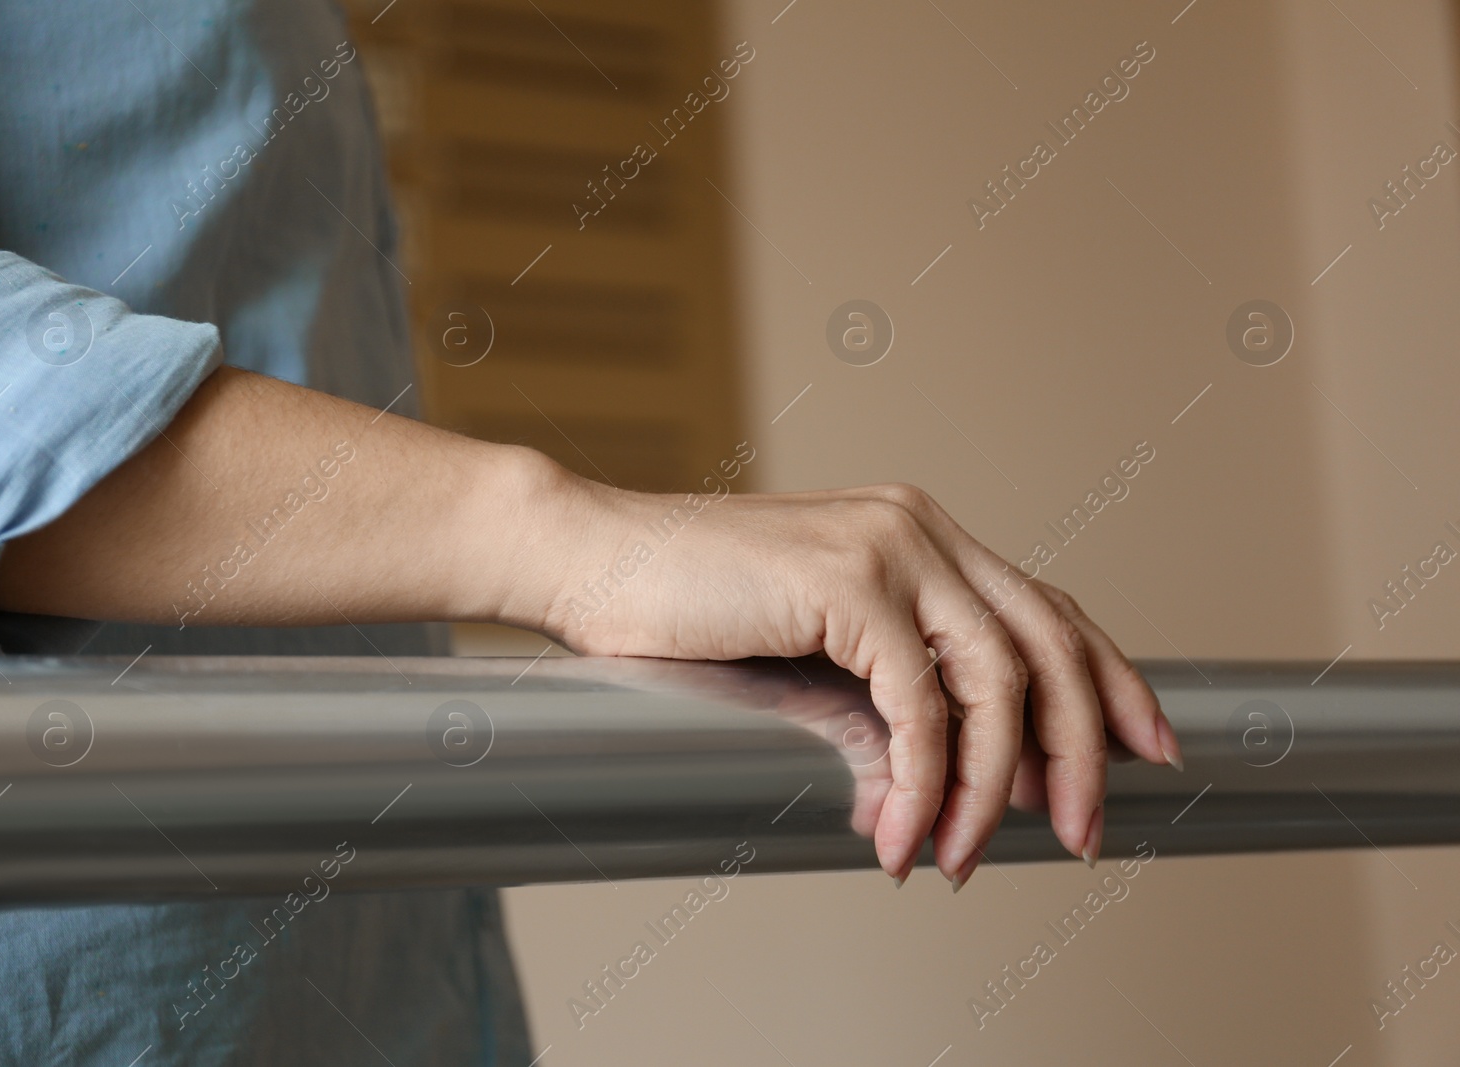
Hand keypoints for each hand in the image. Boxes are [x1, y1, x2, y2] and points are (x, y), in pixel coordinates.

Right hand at [526, 474, 1181, 888]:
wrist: (587, 559)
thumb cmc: (682, 609)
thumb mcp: (807, 665)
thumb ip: (880, 709)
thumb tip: (927, 794)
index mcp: (917, 535)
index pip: (1045, 609)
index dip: (1109, 682)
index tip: (1148, 750)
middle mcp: (919, 528)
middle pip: (1048, 640)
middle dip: (1082, 748)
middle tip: (1085, 831)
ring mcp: (888, 545)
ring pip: (996, 678)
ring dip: (993, 786)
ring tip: (963, 855)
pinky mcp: (848, 581)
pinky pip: (920, 703)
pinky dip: (925, 782)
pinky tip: (897, 833)